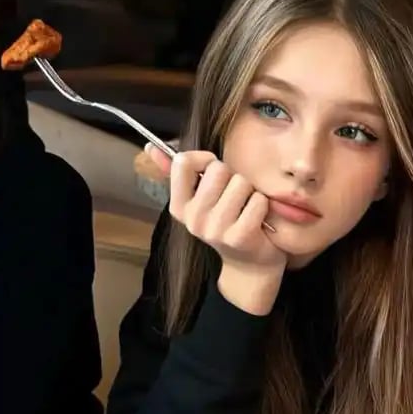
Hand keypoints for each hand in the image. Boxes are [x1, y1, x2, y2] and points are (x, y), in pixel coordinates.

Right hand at [147, 145, 286, 313]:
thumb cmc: (226, 225)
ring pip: (241, 183)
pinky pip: (257, 201)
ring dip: (250, 193)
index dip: (205, 159)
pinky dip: (262, 206)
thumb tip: (150, 146)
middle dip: (233, 178)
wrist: (249, 268)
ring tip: (247, 209)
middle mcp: (194, 219)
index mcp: (179, 207)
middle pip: (219, 170)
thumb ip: (178, 173)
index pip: (183, 162)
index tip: (216, 173)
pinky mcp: (240, 236)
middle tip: (236, 198)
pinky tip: (258, 220)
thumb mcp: (199, 201)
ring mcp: (216, 229)